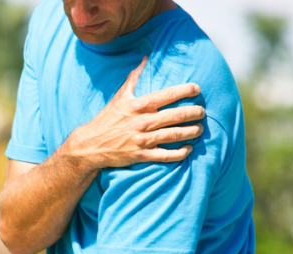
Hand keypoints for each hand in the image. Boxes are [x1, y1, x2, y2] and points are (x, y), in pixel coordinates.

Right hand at [66, 56, 205, 169]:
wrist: (90, 145)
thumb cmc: (106, 119)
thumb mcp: (119, 96)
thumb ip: (134, 77)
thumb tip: (145, 58)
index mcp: (138, 105)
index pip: (168, 95)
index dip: (187, 90)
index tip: (198, 89)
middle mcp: (142, 121)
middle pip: (176, 115)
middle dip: (194, 113)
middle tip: (202, 112)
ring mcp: (142, 140)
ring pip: (174, 135)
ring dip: (191, 132)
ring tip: (199, 129)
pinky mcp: (140, 155)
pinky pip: (165, 155)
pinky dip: (180, 153)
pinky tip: (188, 149)